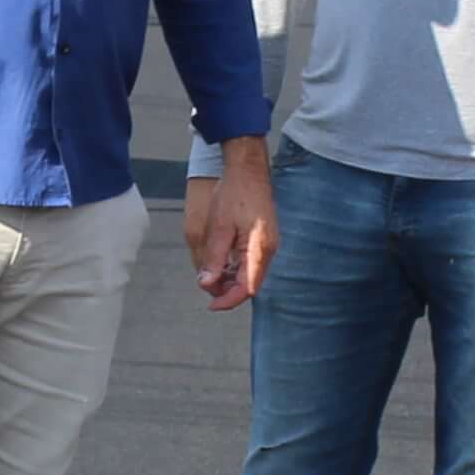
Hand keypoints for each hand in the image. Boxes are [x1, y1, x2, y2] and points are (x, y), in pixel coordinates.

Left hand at [186, 143, 274, 309]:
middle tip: (206, 285)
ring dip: (231, 280)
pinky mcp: (264, 239)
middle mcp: (268, 250)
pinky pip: (251, 263)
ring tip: (210, 275)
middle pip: (250, 284)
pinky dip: (236, 268)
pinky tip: (221, 263)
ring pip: (250, 275)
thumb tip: (206, 284)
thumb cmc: (234, 194)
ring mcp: (268, 245)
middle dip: (228, 291)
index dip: (229, 300)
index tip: (211, 304)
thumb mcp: (219, 227)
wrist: (248, 169)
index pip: (247, 288)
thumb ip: (214, 258)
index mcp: (260, 248)